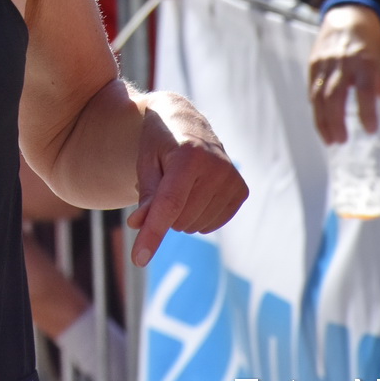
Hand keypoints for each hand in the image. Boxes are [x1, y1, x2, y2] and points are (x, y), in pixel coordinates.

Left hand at [128, 94, 247, 262]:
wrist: (185, 121)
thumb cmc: (158, 142)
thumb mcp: (145, 162)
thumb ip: (145, 195)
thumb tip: (139, 225)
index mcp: (188, 155)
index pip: (168, 204)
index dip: (153, 234)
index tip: (138, 260)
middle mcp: (216, 166)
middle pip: (180, 219)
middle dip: (164, 212)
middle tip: (163, 184)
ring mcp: (232, 179)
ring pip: (195, 226)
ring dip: (180, 215)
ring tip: (180, 184)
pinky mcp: (241, 190)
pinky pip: (212, 225)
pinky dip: (197, 216)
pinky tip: (195, 193)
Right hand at [309, 5, 379, 143]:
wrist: (348, 20)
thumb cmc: (371, 49)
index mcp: (366, 62)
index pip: (365, 89)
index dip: (367, 110)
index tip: (371, 130)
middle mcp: (343, 62)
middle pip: (336, 94)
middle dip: (337, 120)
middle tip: (342, 141)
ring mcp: (325, 63)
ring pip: (319, 95)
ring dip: (323, 121)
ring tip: (330, 141)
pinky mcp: (313, 65)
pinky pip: (312, 91)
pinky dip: (316, 110)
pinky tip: (322, 126)